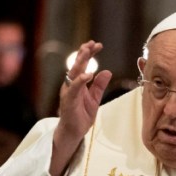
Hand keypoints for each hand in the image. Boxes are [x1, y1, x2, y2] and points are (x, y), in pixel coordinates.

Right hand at [50, 40, 111, 175]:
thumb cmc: (81, 116)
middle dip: (84, 53)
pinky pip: (74, 88)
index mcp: (77, 83)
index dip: (89, 54)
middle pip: (77, 65)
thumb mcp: (95, 99)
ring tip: (87, 51)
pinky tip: (88, 74)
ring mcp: (69, 92)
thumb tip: (107, 71)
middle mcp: (71, 85)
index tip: (97, 45)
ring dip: (81, 61)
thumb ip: (99, 86)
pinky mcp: (68, 101)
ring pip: (73, 73)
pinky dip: (80, 80)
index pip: (83, 64)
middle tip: (92, 43)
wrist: (74, 132)